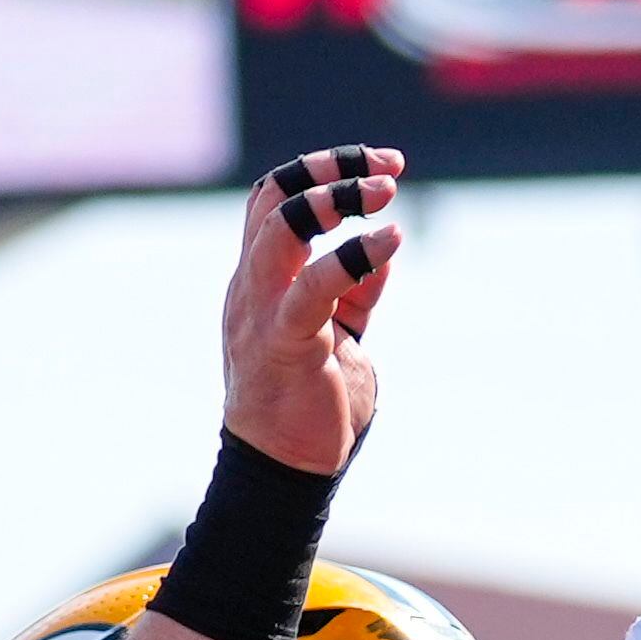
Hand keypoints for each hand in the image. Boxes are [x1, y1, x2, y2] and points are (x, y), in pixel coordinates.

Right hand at [219, 143, 403, 479]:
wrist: (284, 472)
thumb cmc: (311, 406)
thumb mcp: (339, 335)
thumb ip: (354, 293)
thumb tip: (382, 251)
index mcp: (259, 281)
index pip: (275, 200)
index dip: (324, 170)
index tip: (381, 167)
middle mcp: (251, 287)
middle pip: (272, 196)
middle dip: (329, 168)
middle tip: (388, 172)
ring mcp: (261, 312)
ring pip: (280, 225)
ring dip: (335, 198)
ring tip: (384, 193)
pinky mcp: (285, 342)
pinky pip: (313, 287)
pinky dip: (353, 257)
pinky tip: (389, 242)